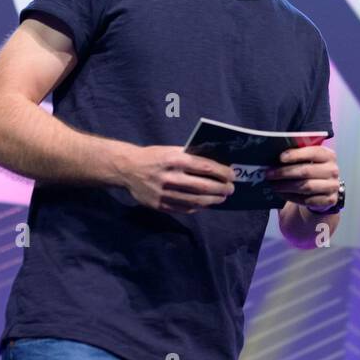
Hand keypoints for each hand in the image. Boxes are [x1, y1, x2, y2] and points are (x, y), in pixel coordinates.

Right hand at [116, 144, 233, 213]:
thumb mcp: (171, 150)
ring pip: (195, 200)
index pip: (205, 167)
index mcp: (174, 159)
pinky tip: (205, 204)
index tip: (232, 174)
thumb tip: (215, 164)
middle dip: (221, 188)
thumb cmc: (154, 156)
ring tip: (221, 198)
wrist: (127, 169)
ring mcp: (164, 193)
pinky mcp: (160, 205)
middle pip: (203, 186)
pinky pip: (184, 208)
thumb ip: (190, 157)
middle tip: (230, 189)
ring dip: (213, 200)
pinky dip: (198, 207)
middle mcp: (170, 177)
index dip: (222, 172)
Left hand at [266, 145, 338, 210]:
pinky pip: (307, 200)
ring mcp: (332, 186)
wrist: (323, 189)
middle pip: (306, 171)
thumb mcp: (308, 159)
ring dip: (286, 186)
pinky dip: (292, 197)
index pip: (313, 152)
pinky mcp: (329, 200)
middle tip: (269, 174)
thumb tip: (275, 156)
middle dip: (285, 172)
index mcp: (328, 155)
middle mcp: (333, 170)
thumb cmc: (311, 170)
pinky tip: (282, 194)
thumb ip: (297, 156)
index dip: (296, 155)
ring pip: (306, 186)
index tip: (280, 158)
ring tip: (273, 185)